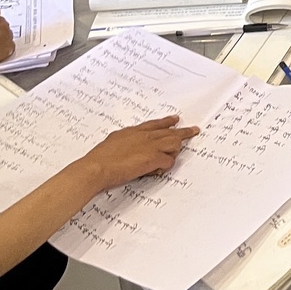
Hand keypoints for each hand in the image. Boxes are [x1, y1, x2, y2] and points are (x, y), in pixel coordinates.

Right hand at [77, 116, 200, 192]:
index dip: (166, 122)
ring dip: (175, 150)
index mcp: (133, 131)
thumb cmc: (99, 159)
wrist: (96, 168)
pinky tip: (158, 170)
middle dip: (183, 132)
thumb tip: (126, 147)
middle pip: (170, 132)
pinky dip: (166, 166)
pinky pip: (169, 161)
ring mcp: (151, 146)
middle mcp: (145, 136)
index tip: (175, 119)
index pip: (155, 124)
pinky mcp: (154, 158)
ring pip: (174, 143)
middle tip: (194, 130)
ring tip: (171, 156)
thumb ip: (124, 143)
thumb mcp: (112, 143)